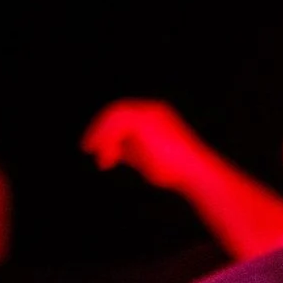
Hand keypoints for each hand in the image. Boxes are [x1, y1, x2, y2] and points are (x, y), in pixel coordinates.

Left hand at [82, 98, 210, 193]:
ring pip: (114, 118)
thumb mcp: (148, 159)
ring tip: (102, 162)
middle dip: (100, 131)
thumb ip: (130, 150)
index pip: (124, 118)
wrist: (196, 173)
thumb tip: (110, 150)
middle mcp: (152, 110)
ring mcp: (148, 112)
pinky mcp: (143, 120)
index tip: (96, 149)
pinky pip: (116, 125)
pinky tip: (106, 158)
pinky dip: (107, 140)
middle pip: (116, 114)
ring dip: (102, 137)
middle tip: (86, 148)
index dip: (108, 131)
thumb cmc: (177, 172)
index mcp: (156, 116)